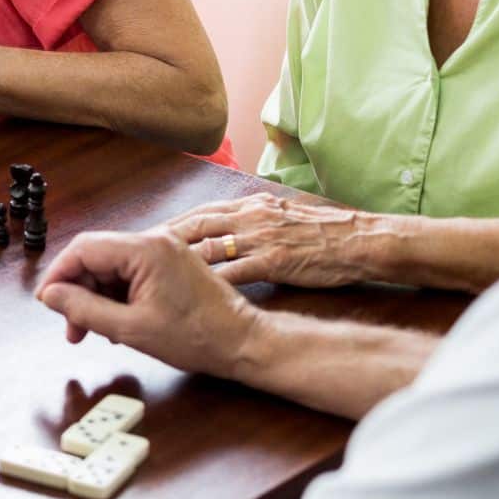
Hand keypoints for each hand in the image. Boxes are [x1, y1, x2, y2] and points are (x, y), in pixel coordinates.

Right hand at [35, 229, 257, 378]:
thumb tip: (51, 296)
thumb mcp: (131, 329)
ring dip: (95, 297)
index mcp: (145, 250)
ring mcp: (163, 251)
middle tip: (70, 327)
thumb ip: (84, 309)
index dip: (59, 275)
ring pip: (110, 267)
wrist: (244, 343)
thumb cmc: (197, 338)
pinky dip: (115, 296)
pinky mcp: (169, 263)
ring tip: (91, 331)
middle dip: (77, 291)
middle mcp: (153, 241)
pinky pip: (129, 273)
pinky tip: (114, 323)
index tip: (48, 302)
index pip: (83, 249)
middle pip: (95, 257)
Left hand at [165, 193, 374, 287]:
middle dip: (161, 241)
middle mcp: (250, 217)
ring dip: (175, 262)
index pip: (200, 212)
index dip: (171, 225)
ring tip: (150, 277)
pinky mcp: (273, 261)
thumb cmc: (326, 234)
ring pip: (206, 246)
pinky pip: (232, 272)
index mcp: (251, 205)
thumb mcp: (283, 217)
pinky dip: (206, 281)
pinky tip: (185, 293)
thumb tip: (229, 233)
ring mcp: (260, 238)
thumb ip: (254, 222)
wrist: (362, 240)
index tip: (147, 238)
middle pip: (193, 226)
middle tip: (135, 256)